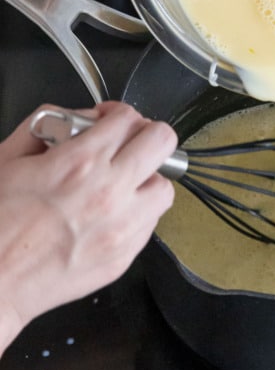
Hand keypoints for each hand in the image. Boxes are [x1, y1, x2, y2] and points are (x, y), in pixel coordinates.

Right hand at [0, 102, 176, 354]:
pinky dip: (138, 212)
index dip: (117, 113)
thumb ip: (44, 126)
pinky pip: (151, 223)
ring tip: (124, 183)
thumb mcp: (6, 158)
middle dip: (144, 135)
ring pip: (165, 187)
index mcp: (79, 163)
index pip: (128, 118)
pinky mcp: (124, 256)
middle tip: (127, 143)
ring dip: (147, 178)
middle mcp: (108, 193)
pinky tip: (113, 213)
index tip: (107, 121)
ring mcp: (121, 228)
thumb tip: (76, 119)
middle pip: (161, 142)